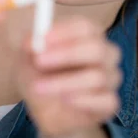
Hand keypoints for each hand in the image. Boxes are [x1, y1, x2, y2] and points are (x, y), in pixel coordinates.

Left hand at [15, 16, 122, 136]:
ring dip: (63, 83)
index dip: (63, 32)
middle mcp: (105, 54)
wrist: (47, 110)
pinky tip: (64, 101)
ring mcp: (110, 79)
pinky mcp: (110, 103)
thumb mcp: (27, 60)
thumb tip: (31, 42)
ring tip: (39, 88)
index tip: (41, 40)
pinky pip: (106, 100)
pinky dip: (83, 101)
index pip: (85, 27)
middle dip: (66, 54)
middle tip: (39, 61)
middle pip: (96, 48)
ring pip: (97, 77)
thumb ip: (29, 47)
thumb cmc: (42, 76)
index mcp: (88, 36)